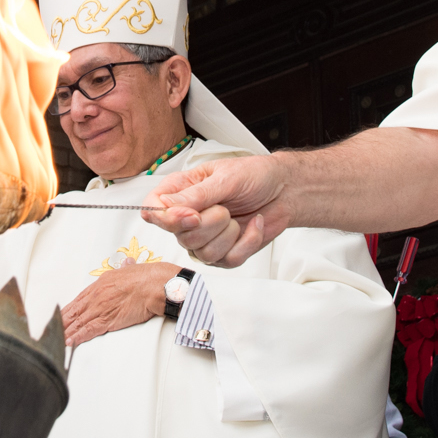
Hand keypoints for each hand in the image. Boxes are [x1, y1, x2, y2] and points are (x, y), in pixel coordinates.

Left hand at [60, 262, 180, 347]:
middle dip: (62, 322)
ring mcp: (100, 308)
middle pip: (74, 312)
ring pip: (78, 322)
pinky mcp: (108, 320)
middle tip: (51, 330)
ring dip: (66, 332)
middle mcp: (96, 296)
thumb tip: (127, 264)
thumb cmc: (145, 277)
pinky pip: (89, 330)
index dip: (68, 310)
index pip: (79, 300)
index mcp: (100, 285)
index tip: (60, 317)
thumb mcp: (131, 269)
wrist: (153, 285)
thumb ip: (125, 269)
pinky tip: (70, 342)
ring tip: (56, 339)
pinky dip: (78, 337)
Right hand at [143, 154, 288, 265]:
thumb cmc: (254, 176)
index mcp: (181, 192)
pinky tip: (252, 225)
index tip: (192, 215)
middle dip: (211, 224)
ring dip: (229, 234)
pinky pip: (228, 260)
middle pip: (181, 236)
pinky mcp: (225, 253)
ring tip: (237, 216)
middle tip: (225, 207)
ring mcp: (205, 238)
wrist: (284, 190)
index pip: (153, 209)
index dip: (167, 218)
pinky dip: (247, 242)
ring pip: (204, 253)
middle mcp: (188, 217)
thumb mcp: (225, 178)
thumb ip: (195, 195)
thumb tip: (164, 205)